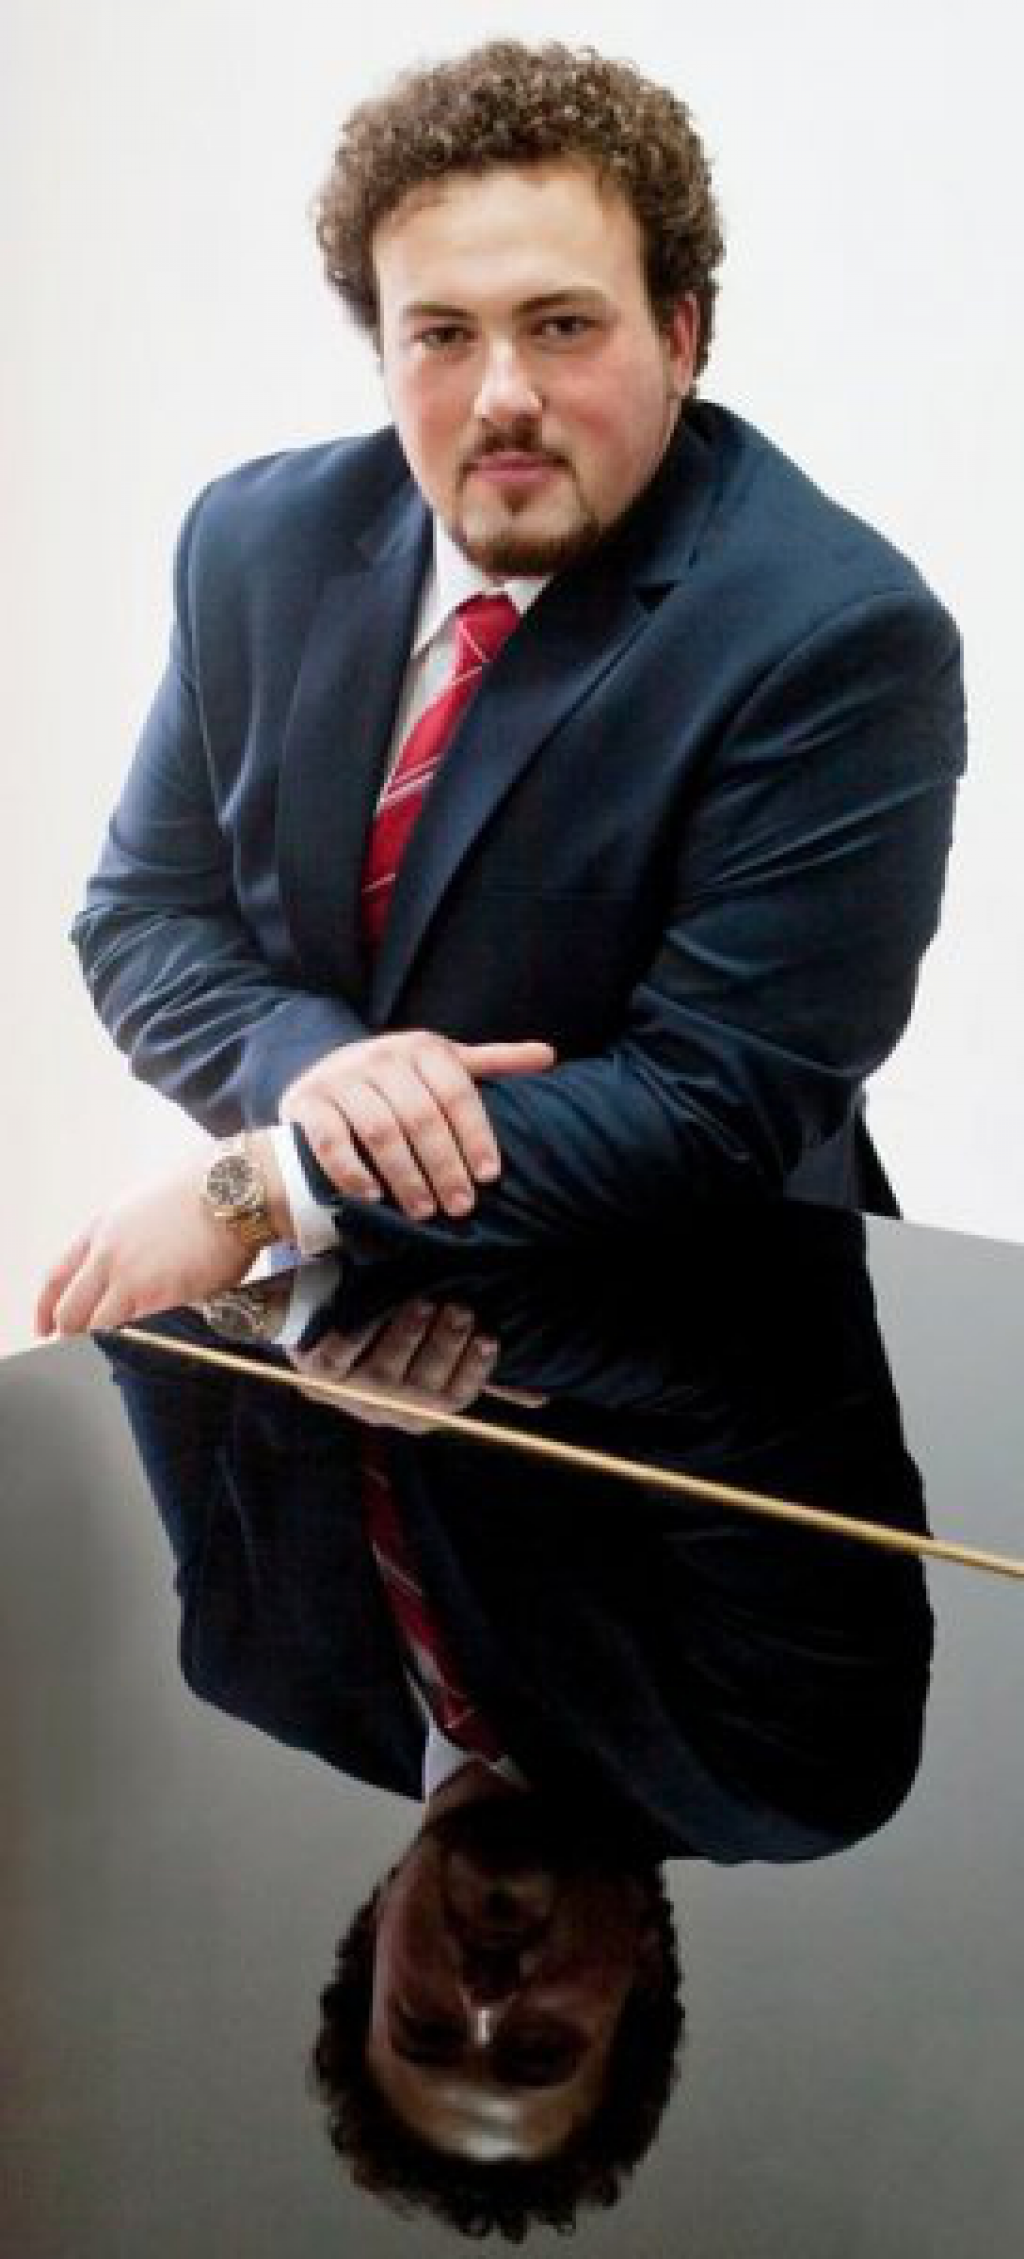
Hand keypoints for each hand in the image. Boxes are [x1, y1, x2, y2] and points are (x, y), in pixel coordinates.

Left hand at [34, 1136, 291, 1337]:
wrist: (230, 1191)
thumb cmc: (199, 1190)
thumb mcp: (141, 1204)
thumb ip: (123, 1237)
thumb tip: (125, 1263)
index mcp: (100, 1229)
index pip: (56, 1277)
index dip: (46, 1308)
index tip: (45, 1325)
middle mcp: (108, 1255)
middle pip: (72, 1312)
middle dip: (72, 1332)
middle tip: (80, 1344)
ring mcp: (133, 1279)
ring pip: (102, 1327)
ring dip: (108, 1338)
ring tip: (125, 1338)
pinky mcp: (162, 1298)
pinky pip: (140, 1331)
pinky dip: (143, 1338)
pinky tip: (154, 1335)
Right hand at [280, 1030, 554, 1220]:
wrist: (321, 1079)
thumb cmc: (396, 1081)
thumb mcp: (441, 1065)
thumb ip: (491, 1063)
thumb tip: (549, 1055)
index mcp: (421, 1047)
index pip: (456, 1092)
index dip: (475, 1135)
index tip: (488, 1177)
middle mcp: (380, 1056)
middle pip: (420, 1116)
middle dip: (444, 1166)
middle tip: (459, 1207)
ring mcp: (340, 1077)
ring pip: (380, 1130)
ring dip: (405, 1175)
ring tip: (424, 1212)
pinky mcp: (306, 1103)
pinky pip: (331, 1140)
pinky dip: (351, 1171)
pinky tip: (372, 1198)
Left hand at [289, 1299, 499, 1433]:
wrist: (320, 1320)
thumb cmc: (390, 1333)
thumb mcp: (435, 1352)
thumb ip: (479, 1371)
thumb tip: (541, 1400)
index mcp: (419, 1410)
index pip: (455, 1399)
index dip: (474, 1371)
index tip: (489, 1336)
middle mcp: (386, 1410)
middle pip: (421, 1390)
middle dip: (443, 1347)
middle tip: (458, 1309)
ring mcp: (349, 1397)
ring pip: (382, 1376)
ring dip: (404, 1338)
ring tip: (422, 1302)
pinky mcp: (315, 1377)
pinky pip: (338, 1359)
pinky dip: (355, 1336)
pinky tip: (372, 1309)